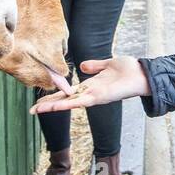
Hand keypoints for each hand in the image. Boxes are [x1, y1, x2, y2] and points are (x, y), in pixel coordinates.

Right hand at [30, 57, 149, 113]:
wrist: (142, 74)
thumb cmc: (128, 70)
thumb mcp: (107, 64)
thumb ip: (94, 66)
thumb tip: (82, 66)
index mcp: (90, 86)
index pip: (68, 92)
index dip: (55, 95)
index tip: (41, 98)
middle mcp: (90, 94)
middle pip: (65, 100)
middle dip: (48, 104)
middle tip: (32, 110)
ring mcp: (93, 97)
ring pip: (68, 103)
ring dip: (52, 106)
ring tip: (36, 110)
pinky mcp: (98, 98)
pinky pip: (79, 102)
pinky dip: (66, 104)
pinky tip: (55, 106)